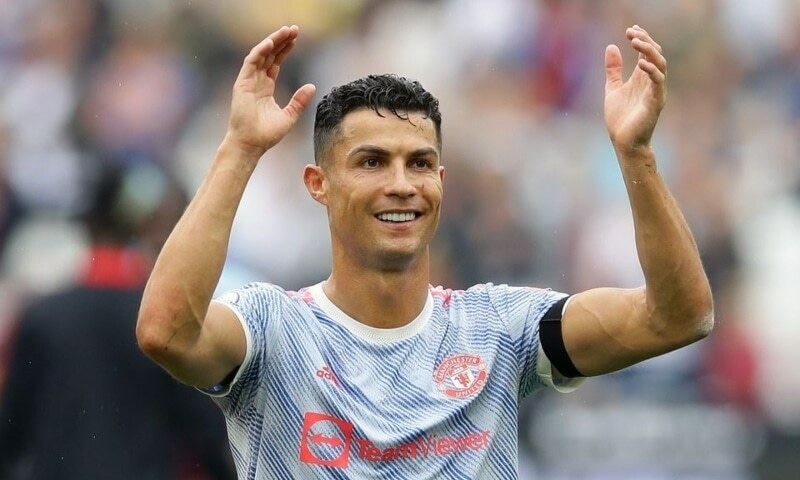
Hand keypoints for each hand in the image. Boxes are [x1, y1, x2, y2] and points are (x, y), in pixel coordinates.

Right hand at [226, 25, 316, 156]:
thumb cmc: (267, 134)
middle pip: (270, 55)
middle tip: (294, 29)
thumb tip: (312, 86)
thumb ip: (299, 101)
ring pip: (261, 55)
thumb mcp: (289, 116)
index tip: (296, 39)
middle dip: (281, 41)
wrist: (251, 144)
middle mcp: (256, 81)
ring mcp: (248, 81)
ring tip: (285, 31)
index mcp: (266, 88)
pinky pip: (251, 62)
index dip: (285, 50)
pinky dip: (261, 51)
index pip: (276, 63)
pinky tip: (271, 43)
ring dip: (272, 42)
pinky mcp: (242, 84)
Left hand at [604, 25, 666, 154]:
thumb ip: (613, 69)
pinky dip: (652, 71)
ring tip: (636, 42)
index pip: (647, 52)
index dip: (642, 39)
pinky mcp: (655, 102)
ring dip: (649, 51)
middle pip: (655, 54)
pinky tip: (641, 63)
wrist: (623, 142)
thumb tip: (611, 47)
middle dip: (645, 41)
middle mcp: (651, 82)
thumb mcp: (612, 88)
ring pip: (660, 64)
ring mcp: (655, 91)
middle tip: (631, 33)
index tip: (630, 29)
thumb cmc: (620, 119)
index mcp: (642, 78)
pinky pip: (658, 83)